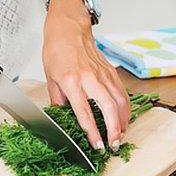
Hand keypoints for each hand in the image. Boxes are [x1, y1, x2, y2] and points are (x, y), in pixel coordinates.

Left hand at [42, 0, 129, 150]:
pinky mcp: (110, 72)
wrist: (69, 29)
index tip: (97, 146)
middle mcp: (90, 78)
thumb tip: (62, 120)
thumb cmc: (57, 51)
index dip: (93, 132)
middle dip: (113, 130)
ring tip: (120, 136)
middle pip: (108, 109)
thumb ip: (58, 102)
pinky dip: (126, 108)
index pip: (85, 113)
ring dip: (123, 121)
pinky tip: (124, 119)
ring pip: (120, 101)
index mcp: (72, 82)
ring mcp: (103, 74)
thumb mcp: (50, 80)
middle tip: (113, 145)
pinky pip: (122, 93)